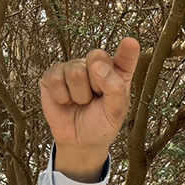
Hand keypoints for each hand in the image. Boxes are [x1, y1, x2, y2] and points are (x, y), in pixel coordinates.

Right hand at [39, 37, 140, 180]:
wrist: (78, 141)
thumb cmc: (100, 124)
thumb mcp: (115, 112)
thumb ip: (114, 89)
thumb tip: (98, 66)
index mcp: (117, 74)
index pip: (124, 59)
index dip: (127, 51)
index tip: (131, 43)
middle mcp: (96, 66)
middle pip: (96, 57)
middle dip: (96, 82)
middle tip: (96, 97)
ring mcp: (73, 68)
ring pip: (75, 71)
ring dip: (79, 95)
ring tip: (81, 102)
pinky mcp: (53, 74)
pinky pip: (56, 79)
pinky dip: (62, 97)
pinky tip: (66, 102)